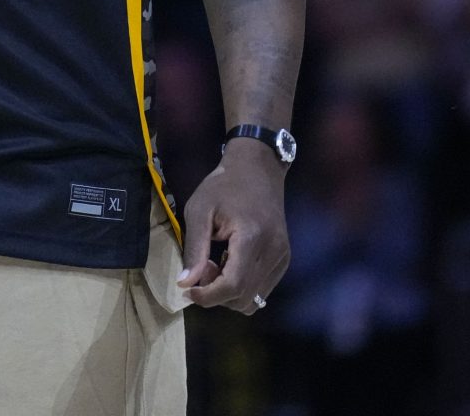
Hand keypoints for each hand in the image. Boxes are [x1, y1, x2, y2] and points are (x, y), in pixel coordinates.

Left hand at [176, 140, 289, 313]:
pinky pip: (262, 289)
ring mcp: (282, 257)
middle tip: (202, 268)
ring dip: (230, 293)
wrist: (258, 169)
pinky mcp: (284, 259)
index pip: (233, 286)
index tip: (188, 290)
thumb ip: (194, 249)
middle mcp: (273, 252)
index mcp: (251, 238)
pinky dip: (242, 286)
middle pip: (244, 298)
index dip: (208, 296)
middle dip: (217, 294)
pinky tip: (232, 263)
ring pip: (254, 299)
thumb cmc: (224, 186)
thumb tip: (186, 285)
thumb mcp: (199, 210)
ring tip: (217, 265)